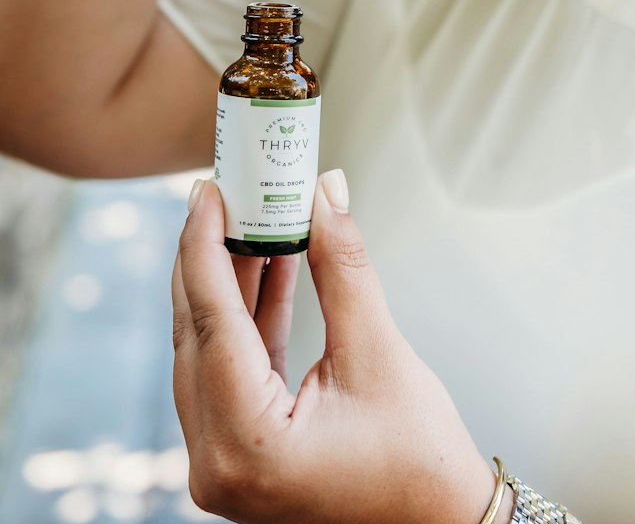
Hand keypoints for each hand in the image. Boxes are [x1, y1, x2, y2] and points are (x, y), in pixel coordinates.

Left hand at [172, 170, 510, 523]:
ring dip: (232, 282)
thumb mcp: (379, 352)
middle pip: (198, 334)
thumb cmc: (417, 461)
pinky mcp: (241, 451)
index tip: (208, 191)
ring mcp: (223, 462)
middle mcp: (216, 462)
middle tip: (228, 192)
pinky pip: (232, 369)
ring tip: (253, 216)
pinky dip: (250, 316)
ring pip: (211, 349)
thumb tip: (325, 194)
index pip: (212, 324)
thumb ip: (343, 268)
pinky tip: (270, 265)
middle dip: (212, 255)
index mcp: (245, 446)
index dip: (205, 246)